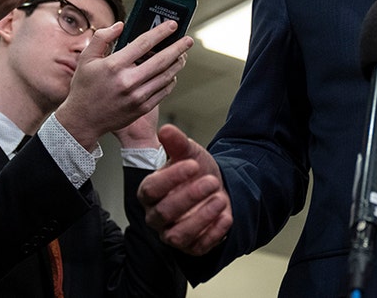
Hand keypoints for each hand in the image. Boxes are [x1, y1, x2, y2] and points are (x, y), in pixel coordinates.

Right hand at [55, 21, 192, 149]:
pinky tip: (172, 73)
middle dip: (178, 47)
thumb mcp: (86, 59)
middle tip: (188, 40)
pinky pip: (164, 91)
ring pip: (166, 76)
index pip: (144, 43)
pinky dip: (171, 80)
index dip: (161, 32)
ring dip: (178, 63)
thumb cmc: (84, 87)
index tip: (173, 25)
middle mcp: (128, 81)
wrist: (83, 120)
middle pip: (162, 60)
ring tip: (183, 55)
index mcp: (114, 65)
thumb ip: (102, 38)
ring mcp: (137, 96)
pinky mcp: (142, 108)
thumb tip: (121, 25)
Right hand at [139, 124, 232, 254]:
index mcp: (150, 192)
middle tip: (211, 181)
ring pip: (178, 235)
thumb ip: (177, 143)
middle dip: (189, 197)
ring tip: (221, 198)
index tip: (193, 164)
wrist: (216, 188)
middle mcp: (156, 216)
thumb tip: (166, 129)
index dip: (170, 178)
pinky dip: (214, 233)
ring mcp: (173, 233)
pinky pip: (199, 247)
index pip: (151, 189)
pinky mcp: (191, 246)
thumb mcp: (189, 153)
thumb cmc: (196, 172)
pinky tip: (226, 217)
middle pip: (164, 212)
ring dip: (201, 218)